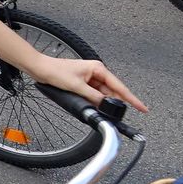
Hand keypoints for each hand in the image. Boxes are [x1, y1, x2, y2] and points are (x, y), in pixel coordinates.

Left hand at [29, 55, 147, 113]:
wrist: (40, 69)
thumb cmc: (55, 71)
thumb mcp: (76, 86)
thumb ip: (93, 96)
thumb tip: (105, 105)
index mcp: (98, 69)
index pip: (119, 86)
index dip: (131, 99)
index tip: (142, 107)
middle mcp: (96, 72)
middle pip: (112, 92)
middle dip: (114, 103)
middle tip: (117, 115)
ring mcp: (90, 78)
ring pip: (103, 94)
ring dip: (102, 103)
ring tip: (101, 110)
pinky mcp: (83, 83)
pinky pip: (94, 94)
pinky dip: (95, 101)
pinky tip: (94, 106)